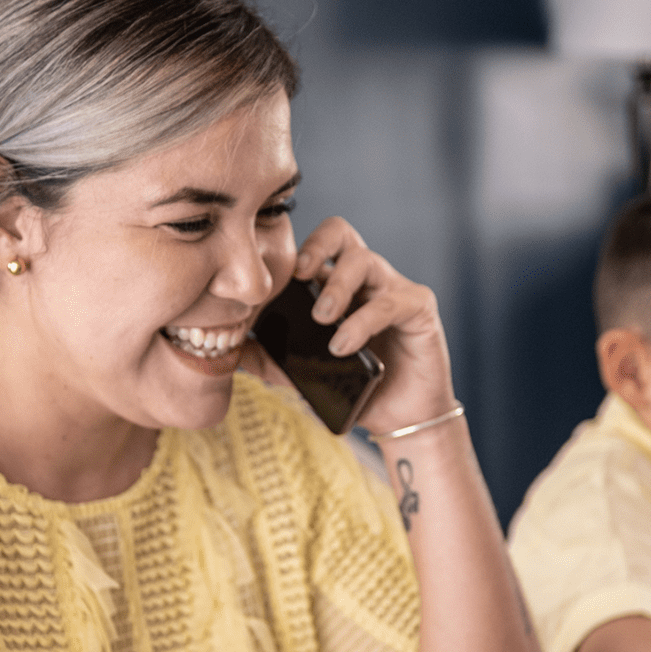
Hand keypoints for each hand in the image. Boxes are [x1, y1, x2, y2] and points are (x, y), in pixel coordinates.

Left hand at [283, 216, 456, 435]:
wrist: (401, 419)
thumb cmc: (359, 388)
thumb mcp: (307, 375)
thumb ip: (273, 360)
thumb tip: (232, 350)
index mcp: (338, 286)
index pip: (314, 248)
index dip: (291, 253)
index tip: (270, 281)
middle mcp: (366, 280)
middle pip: (341, 232)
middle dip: (315, 246)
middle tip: (298, 275)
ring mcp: (394, 289)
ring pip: (363, 260)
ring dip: (336, 287)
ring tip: (322, 319)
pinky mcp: (419, 307)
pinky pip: (389, 302)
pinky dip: (362, 322)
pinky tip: (344, 344)